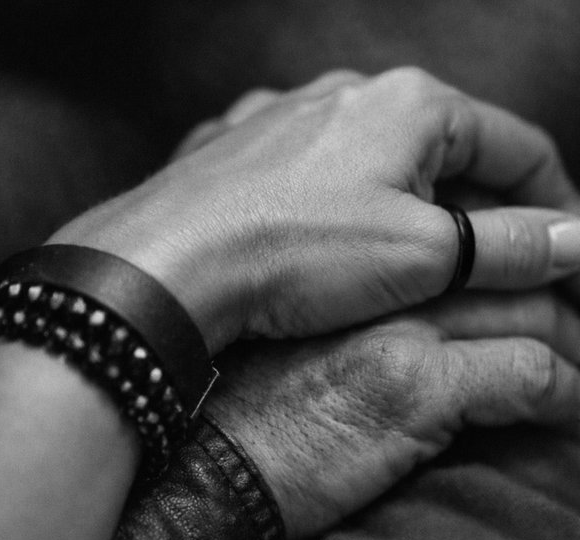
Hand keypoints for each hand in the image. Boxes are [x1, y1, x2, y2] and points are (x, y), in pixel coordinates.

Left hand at [50, 68, 579, 353]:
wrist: (171, 261)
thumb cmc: (296, 251)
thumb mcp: (421, 256)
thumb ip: (506, 245)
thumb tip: (571, 242)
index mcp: (410, 105)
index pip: (517, 147)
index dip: (552, 204)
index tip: (560, 252)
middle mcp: (347, 95)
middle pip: (445, 154)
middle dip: (475, 212)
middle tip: (489, 273)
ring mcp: (286, 119)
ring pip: (372, 166)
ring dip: (404, 213)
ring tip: (409, 269)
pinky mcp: (240, 151)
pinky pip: (311, 178)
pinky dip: (337, 211)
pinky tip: (330, 249)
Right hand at [207, 289, 579, 539]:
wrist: (209, 461)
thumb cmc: (243, 407)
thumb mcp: (299, 344)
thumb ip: (356, 315)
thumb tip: (409, 324)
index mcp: (354, 263)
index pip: (464, 236)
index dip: (510, 259)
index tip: (535, 281)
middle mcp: (381, 282)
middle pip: (507, 271)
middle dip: (558, 295)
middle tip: (572, 324)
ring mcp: (402, 328)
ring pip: (532, 312)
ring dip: (571, 343)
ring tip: (578, 365)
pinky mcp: (417, 386)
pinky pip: (530, 373)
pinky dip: (565, 393)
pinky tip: (566, 409)